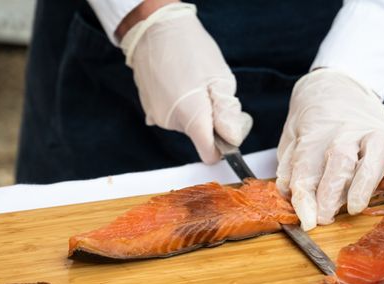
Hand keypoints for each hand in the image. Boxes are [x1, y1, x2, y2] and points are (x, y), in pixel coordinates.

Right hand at [120, 3, 251, 163]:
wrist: (153, 26)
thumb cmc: (190, 48)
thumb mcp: (220, 78)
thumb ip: (227, 113)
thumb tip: (233, 139)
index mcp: (192, 118)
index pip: (210, 155)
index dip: (224, 147)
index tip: (229, 130)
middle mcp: (172, 122)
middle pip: (200, 137)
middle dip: (211, 121)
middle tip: (214, 91)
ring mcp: (158, 116)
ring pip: (187, 124)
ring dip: (196, 110)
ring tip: (195, 82)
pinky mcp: (150, 108)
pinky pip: (173, 115)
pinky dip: (180, 105)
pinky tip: (180, 82)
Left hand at [276, 69, 383, 230]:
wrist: (339, 91)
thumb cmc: (316, 128)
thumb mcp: (292, 141)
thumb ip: (291, 167)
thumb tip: (289, 191)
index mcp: (316, 136)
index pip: (307, 166)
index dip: (306, 196)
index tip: (309, 219)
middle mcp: (347, 133)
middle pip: (340, 158)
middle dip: (332, 190)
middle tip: (325, 216)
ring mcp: (377, 135)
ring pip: (375, 155)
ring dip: (364, 184)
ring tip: (355, 208)